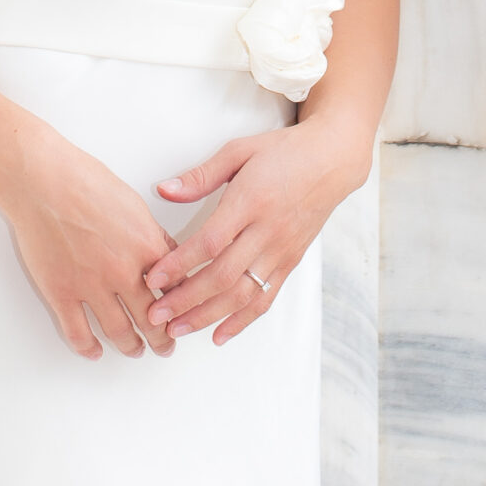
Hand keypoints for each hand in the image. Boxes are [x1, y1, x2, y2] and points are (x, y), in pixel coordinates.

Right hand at [0, 127, 181, 359]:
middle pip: (153, 318)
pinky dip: (88, 348)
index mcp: (147, 248)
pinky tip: (95, 351)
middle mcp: (123, 272)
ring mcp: (91, 286)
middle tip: (166, 347)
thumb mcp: (134, 205)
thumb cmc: (86, 182)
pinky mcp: (61, 292)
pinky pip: (78, 332)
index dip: (183, 307)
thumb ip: (153, 235)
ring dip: (131, 347)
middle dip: (163, 338)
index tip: (184, 316)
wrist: (42, 181)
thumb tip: (166, 255)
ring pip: (119, 331)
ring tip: (136, 352)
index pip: (176, 289)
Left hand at [143, 119, 370, 346]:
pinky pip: (265, 298)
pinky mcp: (290, 262)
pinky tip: (219, 335)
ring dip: (207, 316)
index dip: (179, 264)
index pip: (210, 242)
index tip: (152, 278)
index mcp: (251, 201)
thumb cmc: (284, 152)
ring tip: (177, 329)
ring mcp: (281, 251)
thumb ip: (200, 175)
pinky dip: (242, 321)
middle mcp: (268, 231)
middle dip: (186, 300)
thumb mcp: (239, 151)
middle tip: (155, 314)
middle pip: (223, 276)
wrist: (332, 161)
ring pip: (242, 294)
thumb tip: (163, 190)